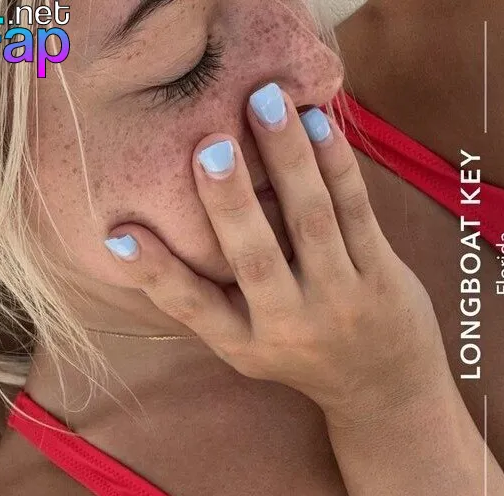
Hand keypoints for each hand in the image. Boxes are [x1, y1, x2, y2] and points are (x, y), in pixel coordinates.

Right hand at [103, 83, 449, 424]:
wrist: (384, 385)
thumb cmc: (296, 349)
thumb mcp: (246, 342)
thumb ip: (208, 296)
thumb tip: (139, 239)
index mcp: (244, 343)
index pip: (192, 306)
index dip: (155, 272)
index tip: (119, 235)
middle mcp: (290, 324)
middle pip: (255, 260)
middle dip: (231, 203)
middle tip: (209, 148)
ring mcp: (341, 299)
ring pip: (312, 221)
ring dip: (289, 159)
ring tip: (266, 103)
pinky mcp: (382, 274)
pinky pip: (358, 211)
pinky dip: (337, 164)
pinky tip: (318, 122)